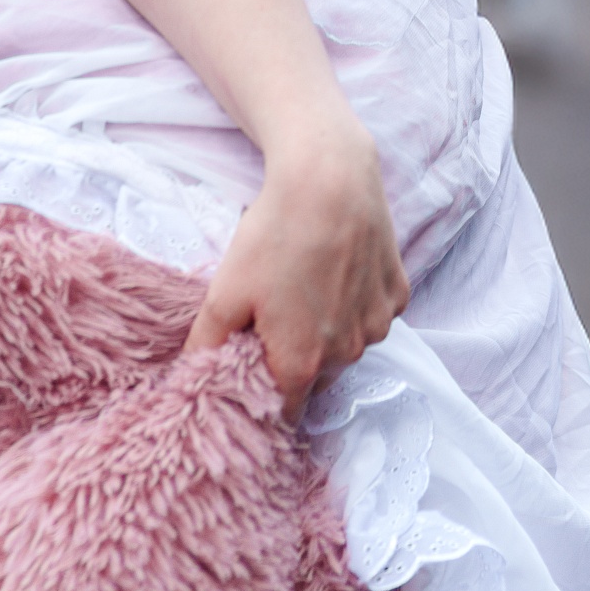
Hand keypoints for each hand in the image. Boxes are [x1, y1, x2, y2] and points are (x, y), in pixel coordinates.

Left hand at [182, 120, 409, 421]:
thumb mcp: (224, 292)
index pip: (284, 408)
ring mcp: (378, 325)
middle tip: (271, 315)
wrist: (329, 182)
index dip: (264, 396)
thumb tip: (190, 377)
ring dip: (326, 331)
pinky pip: (371, 314)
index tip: (250, 373)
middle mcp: (348, 355)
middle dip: (293, 359)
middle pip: (315, 377)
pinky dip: (354, 303)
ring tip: (302, 285)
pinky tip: (334, 270)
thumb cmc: (272, 237)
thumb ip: (206, 344)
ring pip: (346, 345)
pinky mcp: (399, 295)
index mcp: (302, 364)